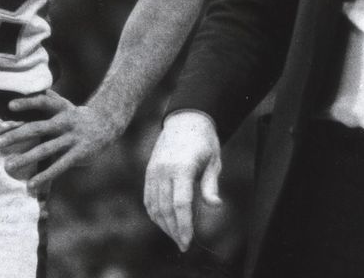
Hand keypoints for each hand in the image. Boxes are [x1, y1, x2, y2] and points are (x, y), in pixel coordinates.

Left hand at [0, 89, 119, 191]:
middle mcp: (66, 122)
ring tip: (8, 165)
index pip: (44, 102)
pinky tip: (31, 185)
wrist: (108, 125)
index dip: (28, 103)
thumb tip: (40, 89)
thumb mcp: (68, 106)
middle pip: (39, 127)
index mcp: (62, 109)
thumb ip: (53, 100)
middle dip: (18, 134)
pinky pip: (59, 166)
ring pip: (46, 148)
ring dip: (26, 157)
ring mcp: (72, 138)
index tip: (10, 106)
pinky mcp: (78, 153)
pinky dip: (44, 176)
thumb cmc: (80, 118)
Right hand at [144, 110, 221, 251]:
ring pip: (155, 206)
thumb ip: (210, 184)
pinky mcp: (149, 171)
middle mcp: (164, 170)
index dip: (184, 225)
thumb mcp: (213, 160)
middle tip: (183, 244)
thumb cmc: (204, 141)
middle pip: (166, 209)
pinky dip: (154, 213)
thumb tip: (215, 205)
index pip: (181, 204)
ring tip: (175, 236)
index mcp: (182, 167)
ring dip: (164, 225)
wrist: (185, 119)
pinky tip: (163, 222)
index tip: (188, 241)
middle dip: (174, 230)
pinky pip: (148, 198)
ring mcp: (154, 171)